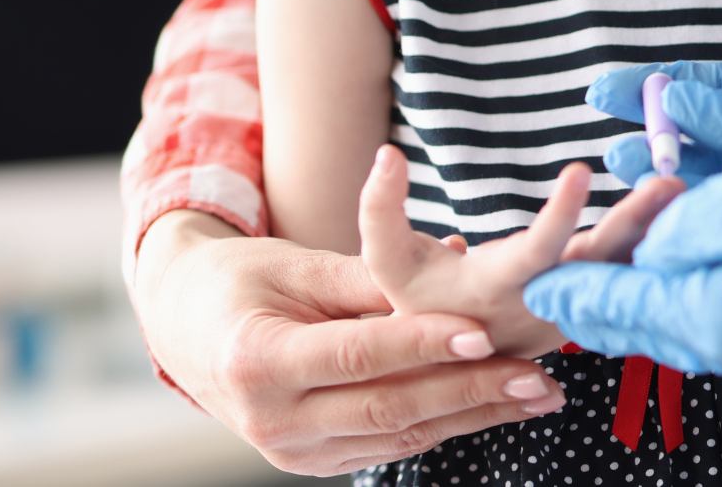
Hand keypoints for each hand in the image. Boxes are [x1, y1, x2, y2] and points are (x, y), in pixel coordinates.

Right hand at [131, 209, 566, 475]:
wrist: (184, 327)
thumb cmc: (241, 280)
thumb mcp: (297, 264)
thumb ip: (372, 277)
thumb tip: (457, 260)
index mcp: (258, 360)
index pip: (356, 355)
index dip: (422, 344)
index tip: (484, 332)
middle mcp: (272, 418)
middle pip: (388, 406)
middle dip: (471, 392)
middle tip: (537, 374)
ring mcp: (292, 451)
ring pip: (399, 434)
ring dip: (475, 415)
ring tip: (538, 393)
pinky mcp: (314, 461)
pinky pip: (391, 444)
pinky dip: (447, 424)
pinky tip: (498, 406)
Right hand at [359, 146, 681, 357]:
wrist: (450, 355)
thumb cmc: (419, 298)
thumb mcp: (387, 259)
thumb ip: (380, 209)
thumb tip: (387, 154)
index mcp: (495, 288)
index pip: (535, 254)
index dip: (559, 216)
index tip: (581, 169)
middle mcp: (542, 301)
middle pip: (594, 263)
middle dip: (633, 222)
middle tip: (669, 182)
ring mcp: (571, 301)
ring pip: (619, 268)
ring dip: (653, 230)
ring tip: (684, 187)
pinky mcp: (590, 295)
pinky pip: (627, 269)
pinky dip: (653, 239)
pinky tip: (682, 209)